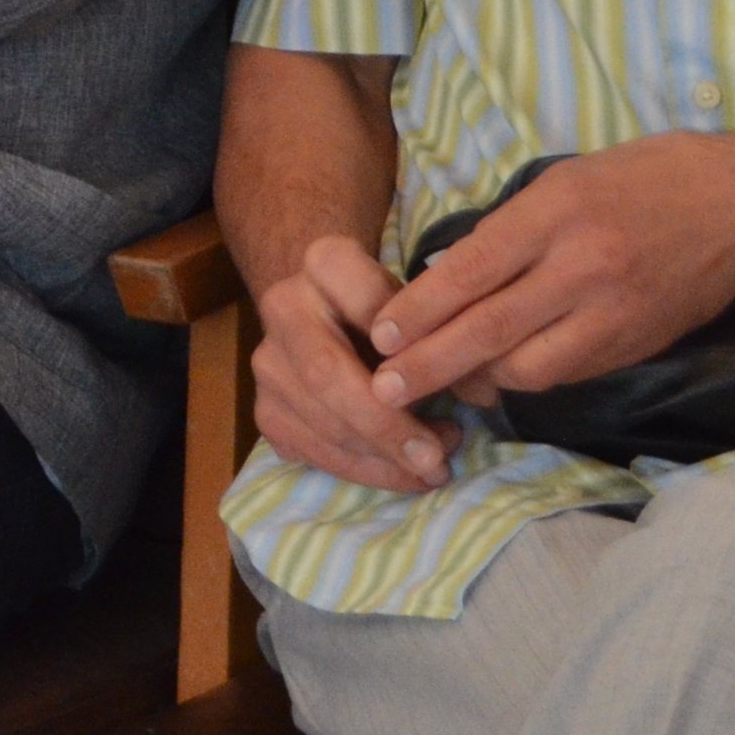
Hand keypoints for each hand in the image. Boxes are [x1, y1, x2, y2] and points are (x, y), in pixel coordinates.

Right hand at [250, 233, 442, 491]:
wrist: (336, 316)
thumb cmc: (397, 314)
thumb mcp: (423, 305)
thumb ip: (440, 337)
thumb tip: (469, 392)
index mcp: (325, 262)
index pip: (368, 303)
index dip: (407, 346)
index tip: (449, 377)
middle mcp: (282, 304)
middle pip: (326, 374)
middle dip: (385, 426)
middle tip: (436, 460)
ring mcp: (266, 359)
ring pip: (319, 421)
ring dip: (382, 459)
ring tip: (434, 468)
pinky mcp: (265, 408)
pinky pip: (312, 452)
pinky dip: (363, 473)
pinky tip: (402, 473)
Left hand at [361, 133, 734, 413]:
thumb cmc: (646, 178)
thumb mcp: (565, 179)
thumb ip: (510, 229)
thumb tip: (448, 275)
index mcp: (556, 213)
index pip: (470, 271)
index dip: (420, 309)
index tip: (381, 334)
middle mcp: (582, 267)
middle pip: (489, 330)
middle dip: (430, 364)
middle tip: (387, 387)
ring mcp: (613, 312)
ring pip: (528, 368)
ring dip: (479, 379)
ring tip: (442, 381)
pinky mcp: (638, 345)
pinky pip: (568, 374)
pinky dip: (528, 378)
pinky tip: (500, 375)